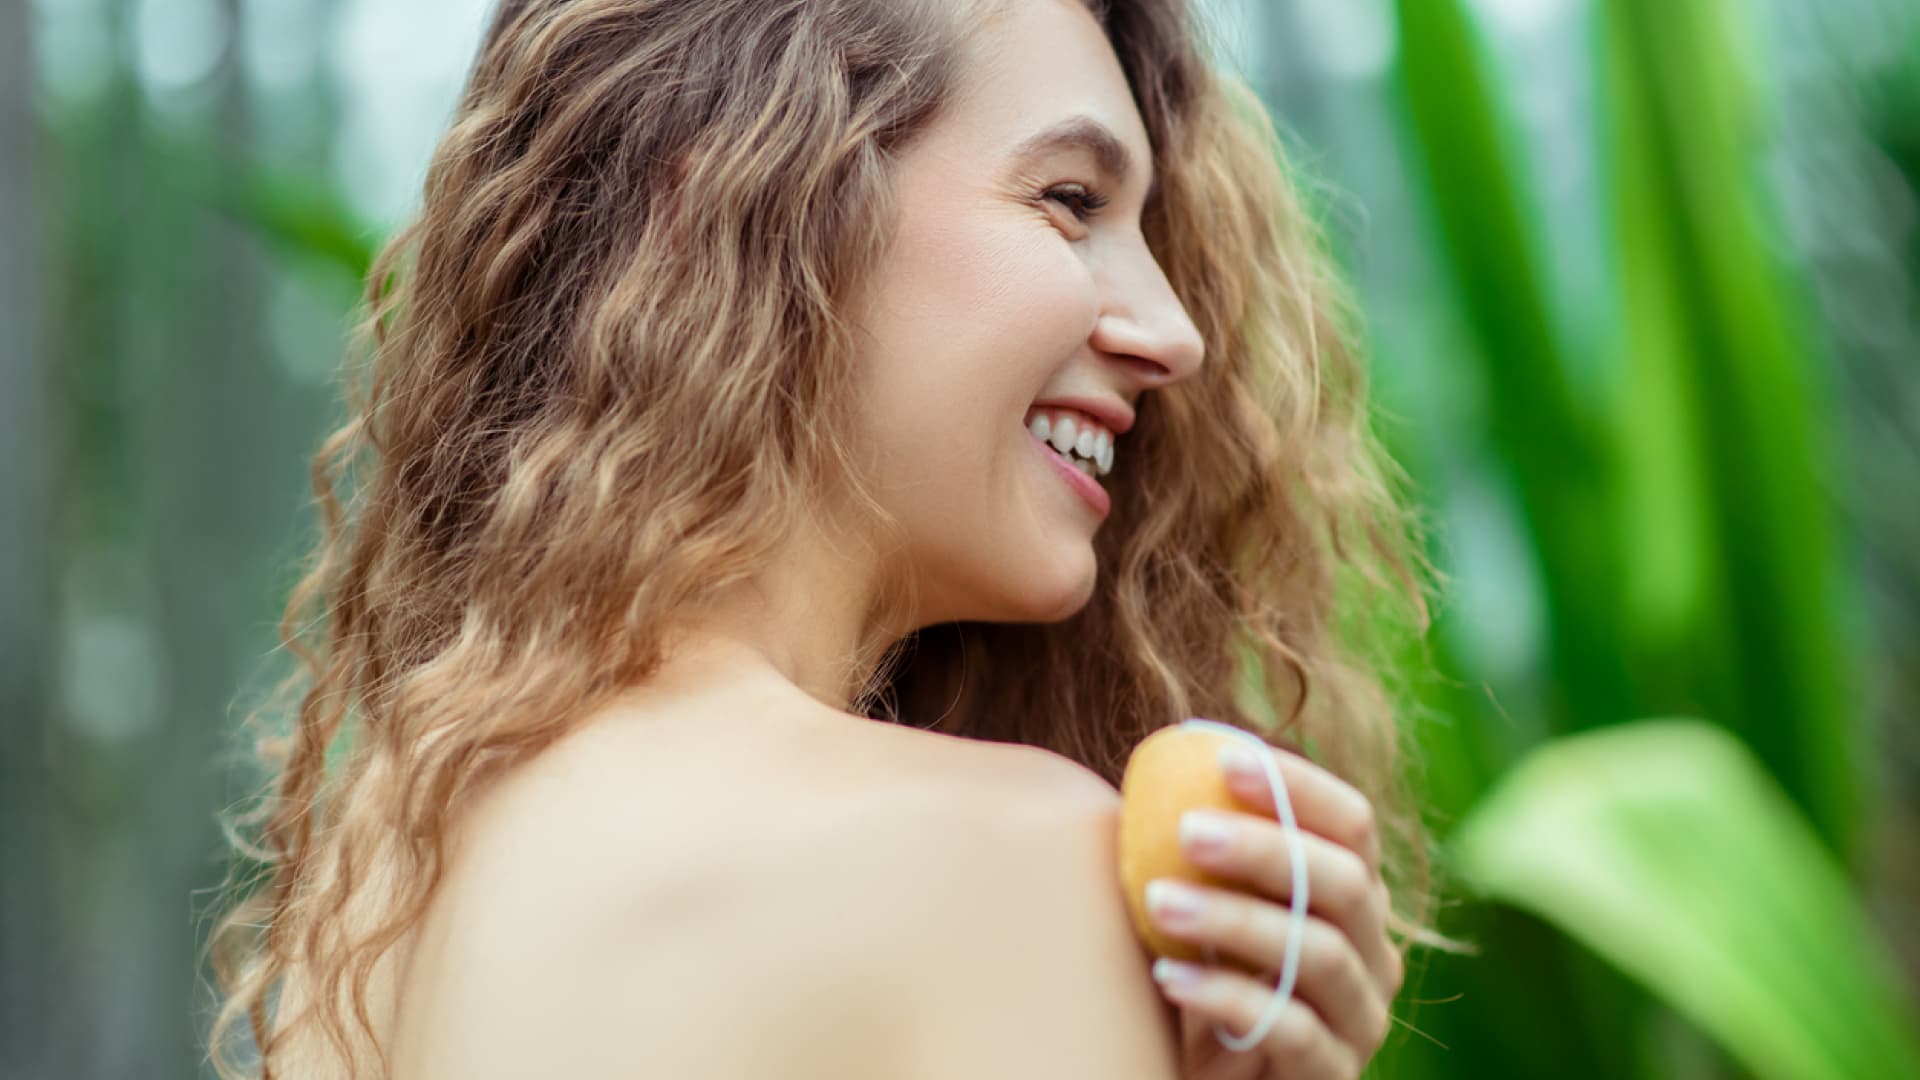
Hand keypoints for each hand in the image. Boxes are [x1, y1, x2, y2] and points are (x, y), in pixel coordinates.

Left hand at [1146, 741, 1403, 1078]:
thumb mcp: (1201, 909)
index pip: (1352, 824)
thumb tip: (1152, 759)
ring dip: (1236, 919)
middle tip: (1186, 829)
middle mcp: (1374, 954)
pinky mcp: (1332, 1075)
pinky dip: (1228, 997)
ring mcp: (1360, 1020)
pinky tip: (1168, 976)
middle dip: (1264, 848)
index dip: (1297, 785)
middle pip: (1342, 882)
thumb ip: (1195, 849)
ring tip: (1159, 901)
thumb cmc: (1197, 981)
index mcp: (1353, 897)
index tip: (1225, 757)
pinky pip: (1293, 1031)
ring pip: (1320, 953)